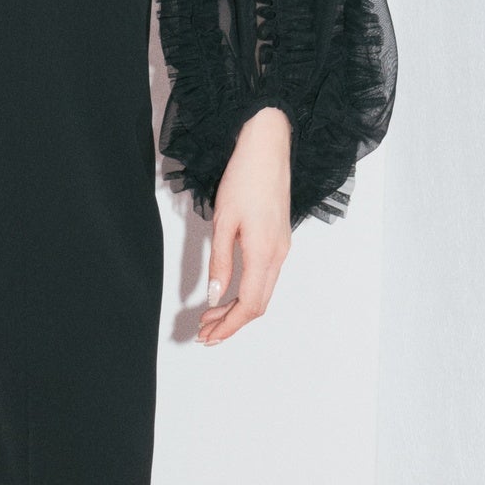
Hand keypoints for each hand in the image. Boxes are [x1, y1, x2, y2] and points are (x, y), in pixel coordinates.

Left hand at [197, 108, 291, 346]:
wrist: (268, 148)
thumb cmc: (244, 178)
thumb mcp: (223, 221)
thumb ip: (220, 262)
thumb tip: (215, 297)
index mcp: (264, 253)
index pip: (249, 305)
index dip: (228, 326)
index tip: (207, 336)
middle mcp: (278, 255)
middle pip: (258, 304)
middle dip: (230, 323)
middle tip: (203, 333)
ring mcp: (282, 248)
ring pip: (262, 292)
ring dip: (236, 309)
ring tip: (209, 317)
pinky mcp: (279, 240)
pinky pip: (265, 277)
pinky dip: (245, 292)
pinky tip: (227, 292)